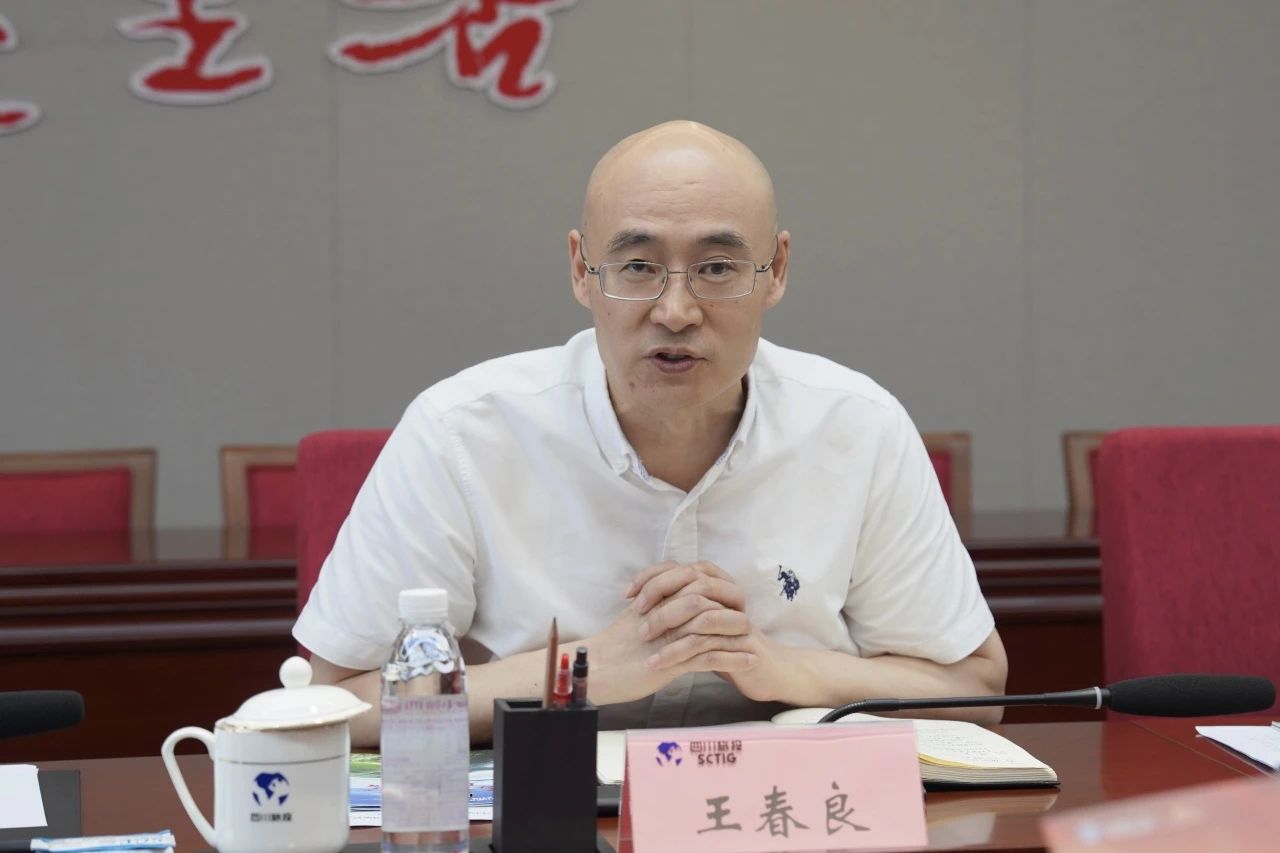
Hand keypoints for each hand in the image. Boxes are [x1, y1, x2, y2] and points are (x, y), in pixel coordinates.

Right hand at [582, 561, 753, 704]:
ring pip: (712, 625)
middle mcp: (665, 613)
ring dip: (737, 634)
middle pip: (707, 599)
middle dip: (730, 608)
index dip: (713, 592)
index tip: (729, 604)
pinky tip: (749, 662)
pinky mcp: (673, 660)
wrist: (596, 670)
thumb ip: (655, 608)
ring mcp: (670, 636)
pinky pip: (710, 656)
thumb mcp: (635, 620)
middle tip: (747, 618)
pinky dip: (733, 659)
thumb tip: (674, 605)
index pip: (692, 585)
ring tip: (755, 643)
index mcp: (656, 600)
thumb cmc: (612, 650)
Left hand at [629, 561, 801, 703]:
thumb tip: (644, 593)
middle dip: (660, 597)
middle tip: (636, 617)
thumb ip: (680, 604)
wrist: (766, 672)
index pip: (681, 568)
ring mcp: (738, 620)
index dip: (652, 576)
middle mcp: (730, 596)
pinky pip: (708, 646)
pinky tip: (660, 664)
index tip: (628, 594)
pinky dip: (680, 653)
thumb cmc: (726, 645)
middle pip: (693, 582)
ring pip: (701, 613)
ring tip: (645, 641)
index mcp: (718, 585)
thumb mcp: (699, 622)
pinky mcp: (742, 646)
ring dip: (669, 626)